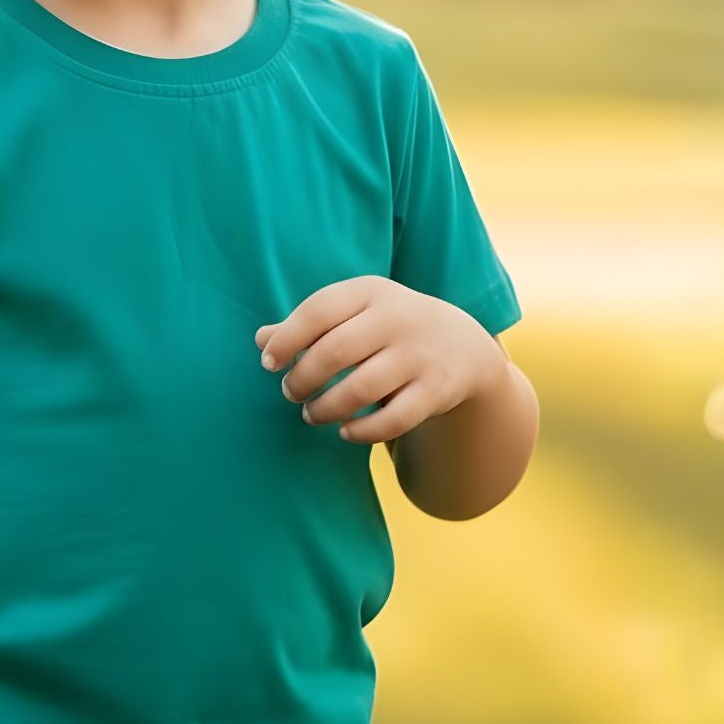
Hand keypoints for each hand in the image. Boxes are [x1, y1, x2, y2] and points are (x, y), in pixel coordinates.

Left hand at [255, 276, 503, 444]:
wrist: (462, 345)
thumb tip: (261, 340)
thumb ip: (308, 325)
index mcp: (370, 292)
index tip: (269, 363)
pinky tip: (345, 430)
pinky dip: (361, 431)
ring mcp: (419, 355)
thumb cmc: (387, 328)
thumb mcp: (354, 313)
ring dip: (325, 408)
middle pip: (335, 352)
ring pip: (360, 390)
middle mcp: (397, 319)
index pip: (318, 310)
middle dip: (303, 379)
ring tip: (312, 413)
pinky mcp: (436, 391)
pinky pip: (392, 421)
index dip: (286, 339)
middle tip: (291, 392)